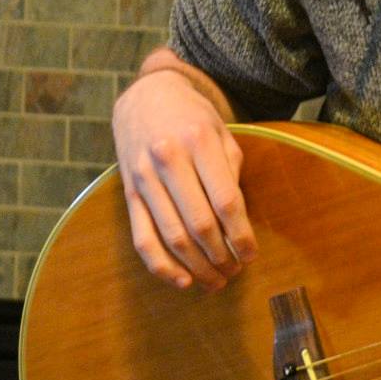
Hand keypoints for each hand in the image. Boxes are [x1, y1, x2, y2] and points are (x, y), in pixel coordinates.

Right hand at [112, 67, 256, 289]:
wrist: (146, 97)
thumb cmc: (193, 118)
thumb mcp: (221, 132)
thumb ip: (231, 171)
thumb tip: (239, 222)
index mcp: (198, 141)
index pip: (224, 200)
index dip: (241, 234)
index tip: (252, 255)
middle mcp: (168, 159)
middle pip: (199, 223)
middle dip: (221, 256)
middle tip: (235, 273)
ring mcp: (144, 178)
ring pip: (171, 236)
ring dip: (196, 267)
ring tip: (216, 281)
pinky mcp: (128, 194)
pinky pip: (142, 238)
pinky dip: (161, 266)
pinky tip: (182, 281)